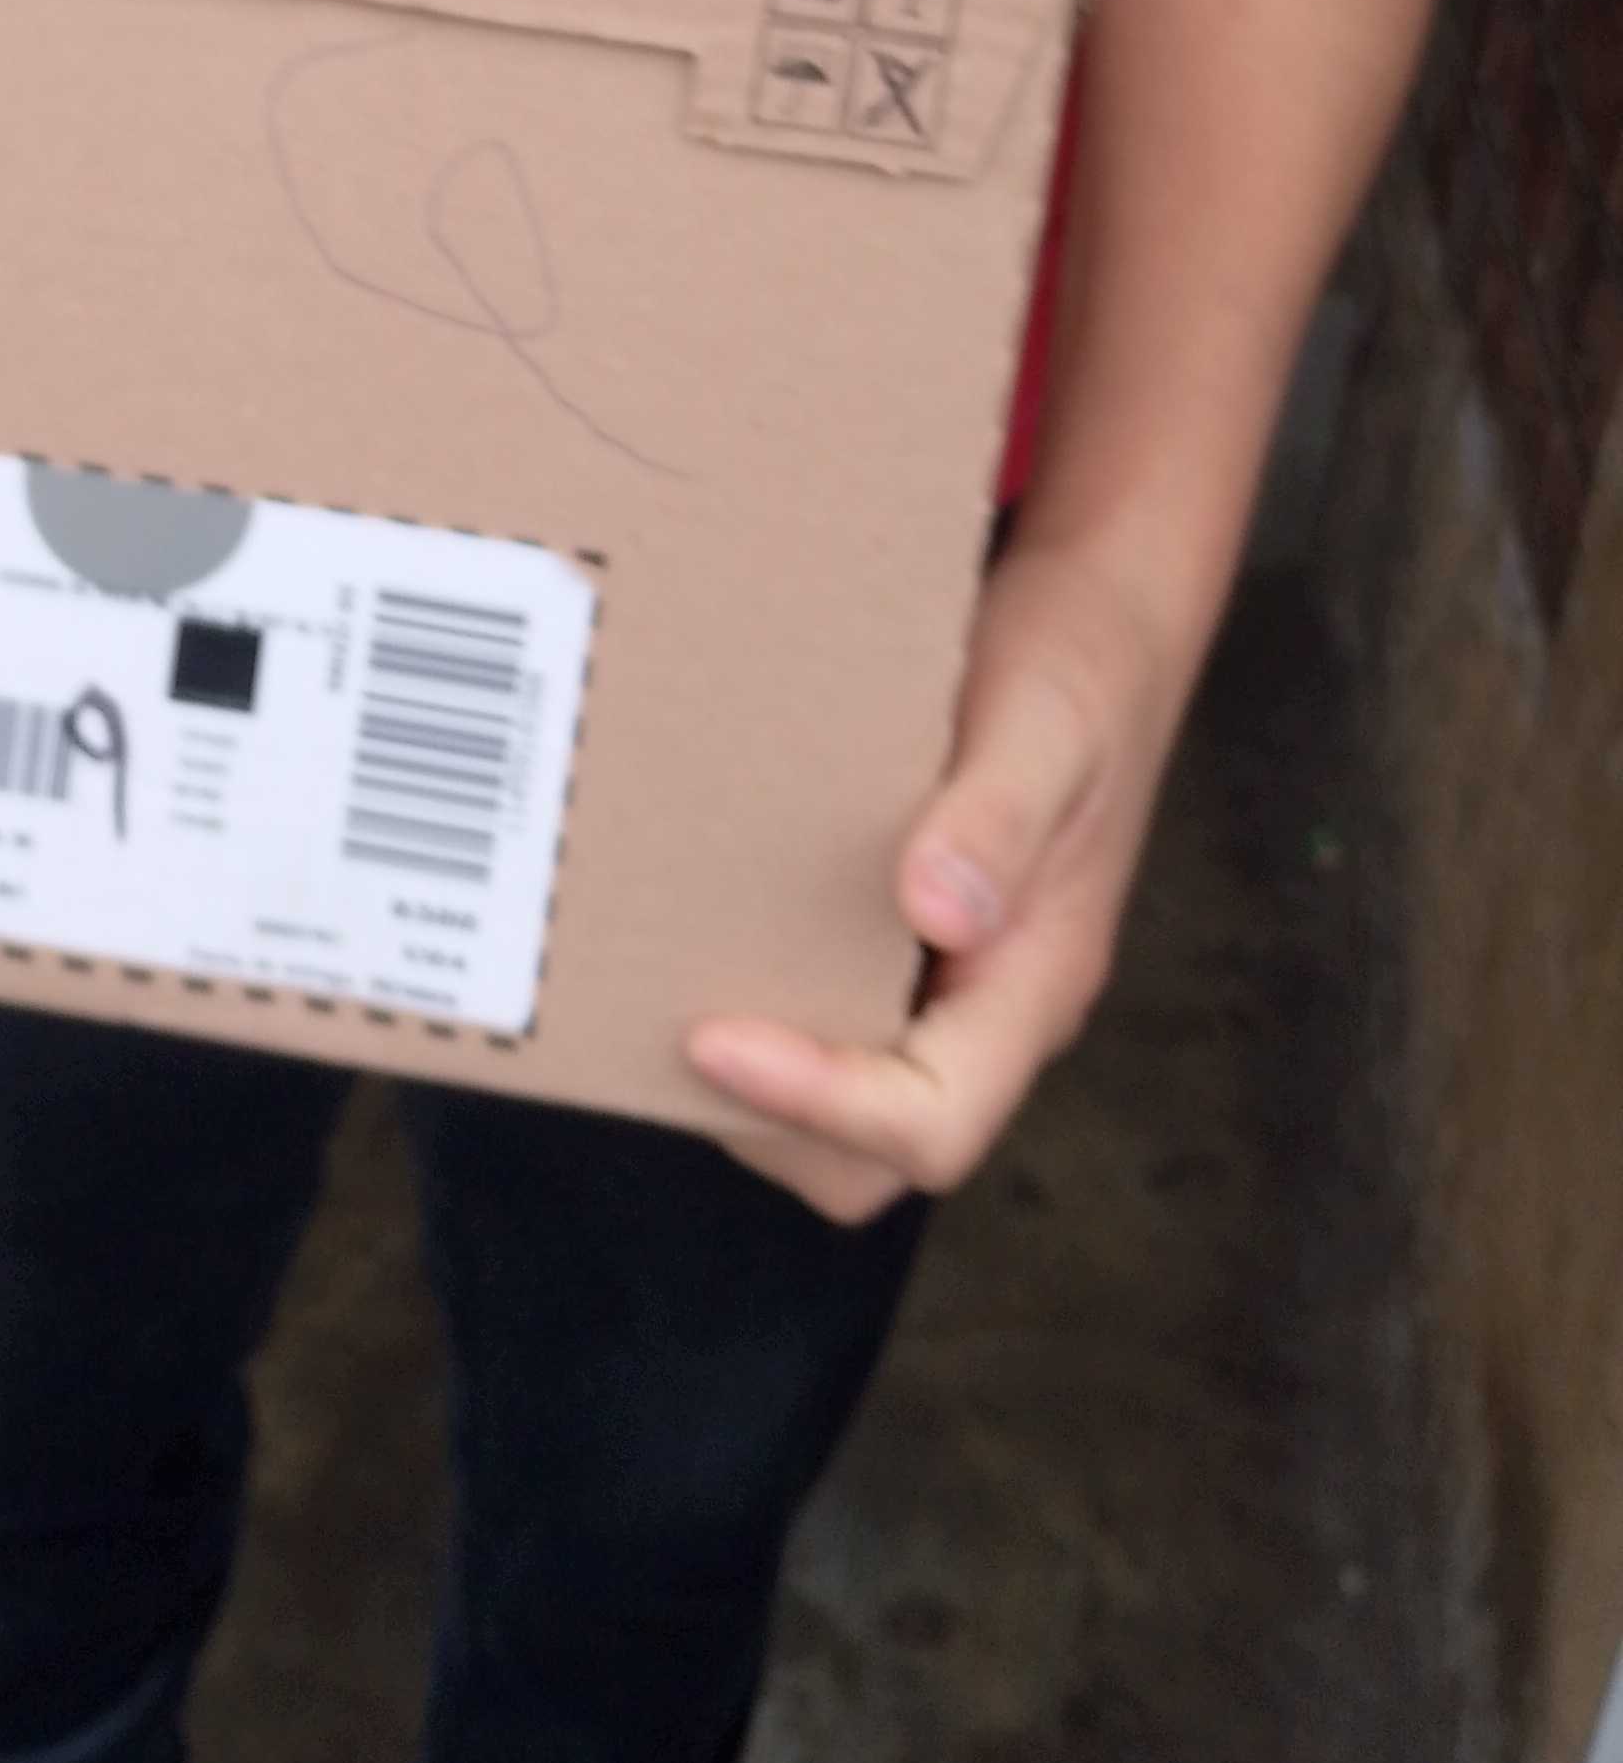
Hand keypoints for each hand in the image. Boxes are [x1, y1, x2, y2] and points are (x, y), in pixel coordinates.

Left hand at [685, 532, 1190, 1224]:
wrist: (1102, 612)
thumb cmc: (1079, 666)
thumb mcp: (1047, 726)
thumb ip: (998, 818)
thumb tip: (937, 916)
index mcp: (1036, 982)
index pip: (933, 1122)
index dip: (820, 1105)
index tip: (711, 1035)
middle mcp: (988, 1004)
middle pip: (874, 1150)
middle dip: (766, 1115)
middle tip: (663, 1020)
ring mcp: (946, 977)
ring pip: (841, 1092)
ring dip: (750, 1068)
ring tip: (659, 976)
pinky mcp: (902, 935)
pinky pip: (826, 1007)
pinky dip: (757, 991)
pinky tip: (693, 921)